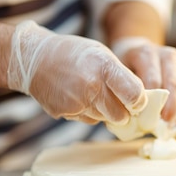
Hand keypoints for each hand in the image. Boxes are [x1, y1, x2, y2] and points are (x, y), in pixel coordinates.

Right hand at [8, 21, 146, 123]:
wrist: (34, 59)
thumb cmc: (74, 54)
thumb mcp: (102, 55)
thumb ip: (122, 76)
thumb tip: (141, 100)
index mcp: (105, 67)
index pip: (135, 95)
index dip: (139, 101)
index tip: (136, 99)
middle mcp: (92, 86)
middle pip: (122, 115)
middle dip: (123, 110)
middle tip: (116, 98)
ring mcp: (77, 102)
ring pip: (105, 119)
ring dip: (104, 111)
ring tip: (92, 92)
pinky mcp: (64, 113)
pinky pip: (88, 120)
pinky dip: (87, 113)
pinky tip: (78, 97)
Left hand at [112, 37, 175, 140]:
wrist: (137, 50)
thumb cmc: (124, 67)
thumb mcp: (118, 73)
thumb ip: (123, 91)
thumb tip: (128, 118)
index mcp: (146, 53)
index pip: (152, 79)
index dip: (152, 102)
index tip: (148, 122)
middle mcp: (168, 56)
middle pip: (174, 85)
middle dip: (171, 110)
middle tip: (165, 130)